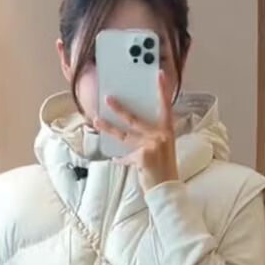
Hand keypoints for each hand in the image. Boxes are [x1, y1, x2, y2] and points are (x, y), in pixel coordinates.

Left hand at [92, 69, 178, 193]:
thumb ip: (150, 137)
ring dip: (109, 129)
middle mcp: (161, 135)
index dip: (162, 91)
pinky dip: (121, 160)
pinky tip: (117, 160)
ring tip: (97, 122)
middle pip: (135, 119)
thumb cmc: (163, 169)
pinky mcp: (143, 156)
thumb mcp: (162, 149)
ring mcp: (152, 145)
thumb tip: (130, 130)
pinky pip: (125, 156)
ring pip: (124, 135)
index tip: (159, 75)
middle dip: (119, 109)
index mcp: (167, 131)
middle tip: (108, 99)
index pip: (165, 107)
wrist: (167, 189)